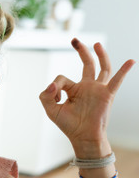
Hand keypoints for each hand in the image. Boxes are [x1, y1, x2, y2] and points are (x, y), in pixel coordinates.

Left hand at [39, 39, 133, 156]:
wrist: (83, 137)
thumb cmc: (68, 124)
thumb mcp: (50, 109)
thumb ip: (46, 94)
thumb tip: (54, 84)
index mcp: (74, 89)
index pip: (62, 78)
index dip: (56, 86)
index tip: (57, 98)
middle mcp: (87, 87)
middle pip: (87, 64)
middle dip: (82, 51)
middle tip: (75, 40)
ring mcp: (98, 90)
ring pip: (102, 68)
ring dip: (100, 55)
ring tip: (96, 44)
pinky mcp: (107, 95)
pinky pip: (116, 81)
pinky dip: (124, 71)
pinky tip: (131, 61)